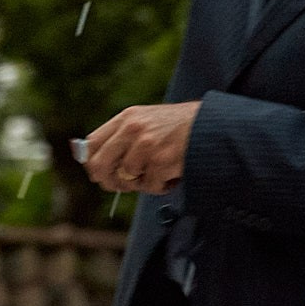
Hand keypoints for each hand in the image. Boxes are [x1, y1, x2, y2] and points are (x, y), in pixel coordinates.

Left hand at [80, 101, 199, 194]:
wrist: (213, 126)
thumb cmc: (179, 127)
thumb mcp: (146, 121)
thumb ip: (123, 137)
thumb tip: (95, 164)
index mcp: (126, 118)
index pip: (92, 144)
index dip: (92, 164)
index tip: (99, 175)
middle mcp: (132, 129)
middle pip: (101, 165)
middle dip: (110, 182)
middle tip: (124, 186)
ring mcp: (146, 145)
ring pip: (127, 179)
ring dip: (142, 184)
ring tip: (158, 175)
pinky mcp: (161, 161)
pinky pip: (149, 186)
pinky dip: (160, 187)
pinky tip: (172, 176)